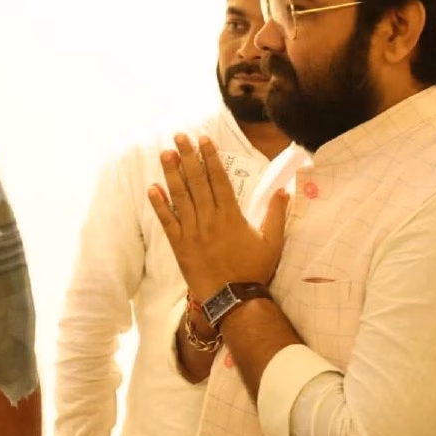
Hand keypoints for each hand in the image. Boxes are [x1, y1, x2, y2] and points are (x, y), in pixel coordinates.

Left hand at [148, 134, 288, 300]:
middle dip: (188, 157)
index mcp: (231, 215)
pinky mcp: (179, 245)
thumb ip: (276, 214)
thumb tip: (284, 190)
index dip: (210, 158)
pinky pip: (167, 222)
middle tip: (179, 137)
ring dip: (172, 174)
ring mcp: (192, 232)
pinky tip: (151, 188)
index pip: (219, 180)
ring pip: (180, 197)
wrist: (233, 298)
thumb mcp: (273, 242)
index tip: (203, 140)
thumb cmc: (254, 270)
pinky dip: (159, 205)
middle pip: (197, 182)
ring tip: (166, 154)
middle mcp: (210, 219)